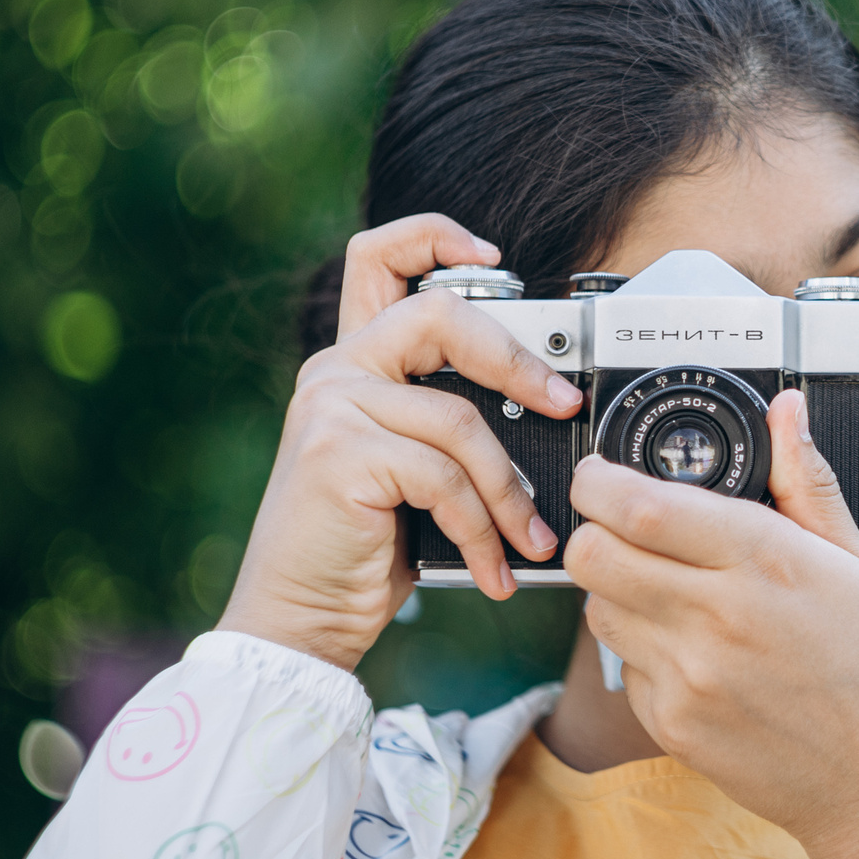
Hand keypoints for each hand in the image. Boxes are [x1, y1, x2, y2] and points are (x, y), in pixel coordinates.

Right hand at [216, 215, 582, 669]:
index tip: (493, 254)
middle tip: (561, 402)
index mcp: (351, 364)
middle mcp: (335, 372)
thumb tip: (539, 409)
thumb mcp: (407, 473)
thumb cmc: (359, 552)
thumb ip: (442, 424)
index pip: (377, 258)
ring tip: (531, 541)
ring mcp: (332, 407)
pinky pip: (444, 478)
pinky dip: (482, 530)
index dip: (434, 236)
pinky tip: (492, 569)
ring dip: (510, 492)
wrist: (298, 621)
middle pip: (440, 316)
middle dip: (516, 358)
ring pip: (460, 421)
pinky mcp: (341, 453)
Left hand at [566, 390, 858, 858]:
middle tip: (622, 527)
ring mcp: (689, 677)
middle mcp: (717, 618)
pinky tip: (696, 653)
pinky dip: (644, 649)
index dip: (601, 481)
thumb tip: (787, 408)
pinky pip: (624, 666)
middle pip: (593, 554)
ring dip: (617, 589)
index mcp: (765, 561)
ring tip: (671, 591)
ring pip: (599, 607)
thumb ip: (807, 482)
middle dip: (595, 530)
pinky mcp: (672, 724)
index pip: (641, 506)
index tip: (601, 473)